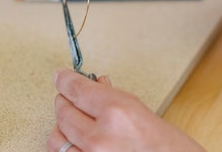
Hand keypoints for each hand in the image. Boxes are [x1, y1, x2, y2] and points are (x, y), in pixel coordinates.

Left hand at [47, 69, 205, 151]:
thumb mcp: (139, 108)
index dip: (65, 79)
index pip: (77, 89)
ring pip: (56, 137)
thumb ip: (112, 96)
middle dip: (65, 100)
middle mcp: (100, 136)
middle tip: (69, 96)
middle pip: (64, 111)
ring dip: (62, 124)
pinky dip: (65, 145)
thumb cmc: (165, 143)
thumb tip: (95, 84)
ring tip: (73, 119)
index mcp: (116, 111)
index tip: (60, 76)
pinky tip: (75, 139)